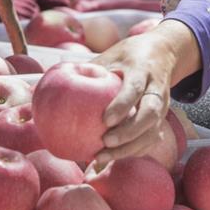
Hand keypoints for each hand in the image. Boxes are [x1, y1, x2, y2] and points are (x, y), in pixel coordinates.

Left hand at [94, 19, 200, 163]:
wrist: (163, 52)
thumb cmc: (127, 56)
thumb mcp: (110, 55)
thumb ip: (89, 70)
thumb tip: (46, 85)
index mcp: (142, 69)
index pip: (135, 88)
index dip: (122, 105)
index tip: (105, 120)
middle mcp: (156, 89)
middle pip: (151, 114)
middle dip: (129, 132)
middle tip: (105, 142)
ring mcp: (163, 105)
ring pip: (153, 131)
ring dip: (130, 148)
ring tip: (103, 156)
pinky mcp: (161, 118)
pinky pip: (151, 139)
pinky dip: (133, 151)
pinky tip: (112, 157)